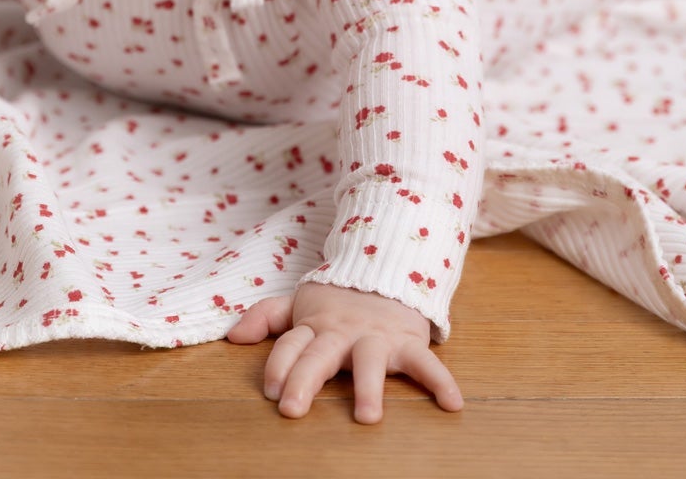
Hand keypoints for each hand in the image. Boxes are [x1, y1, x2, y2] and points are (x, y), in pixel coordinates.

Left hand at [226, 281, 462, 422]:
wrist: (388, 268)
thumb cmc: (338, 299)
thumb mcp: (300, 303)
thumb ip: (267, 317)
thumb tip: (233, 337)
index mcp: (315, 326)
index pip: (291, 345)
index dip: (278, 365)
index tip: (270, 390)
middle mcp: (343, 333)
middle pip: (319, 355)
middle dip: (304, 380)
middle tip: (291, 409)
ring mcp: (377, 338)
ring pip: (370, 361)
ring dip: (368, 387)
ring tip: (367, 417)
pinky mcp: (409, 342)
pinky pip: (426, 362)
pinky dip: (441, 381)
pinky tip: (452, 404)